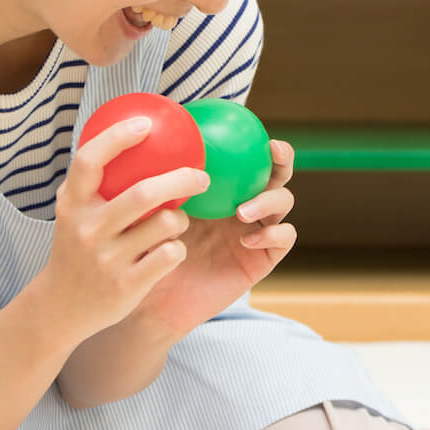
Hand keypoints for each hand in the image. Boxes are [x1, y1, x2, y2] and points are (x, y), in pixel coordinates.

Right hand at [40, 117, 202, 340]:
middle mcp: (88, 229)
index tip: (144, 124)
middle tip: (201, 177)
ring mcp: (107, 259)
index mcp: (72, 204)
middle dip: (181, 180)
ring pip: (165, 224)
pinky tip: (170, 250)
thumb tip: (132, 136)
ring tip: (177, 222)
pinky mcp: (127, 285)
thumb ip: (94, 183)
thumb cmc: (76, 248)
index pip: (89, 161)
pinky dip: (178, 248)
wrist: (60, 306)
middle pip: (143, 193)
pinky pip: (171, 254)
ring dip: (180, 219)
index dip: (117, 138)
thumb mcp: (74, 213)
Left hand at [135, 138, 298, 335]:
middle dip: (282, 159)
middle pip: (276, 174)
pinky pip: (283, 239)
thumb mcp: (148, 210)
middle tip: (273, 151)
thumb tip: (149, 135)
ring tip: (242, 211)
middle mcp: (243, 206)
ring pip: (284, 202)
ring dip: (269, 200)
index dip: (254, 140)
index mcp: (221, 190)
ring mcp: (257, 230)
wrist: (154, 301)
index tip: (254, 129)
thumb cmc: (146, 253)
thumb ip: (157, 180)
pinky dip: (271, 234)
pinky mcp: (263, 258)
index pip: (246, 158)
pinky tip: (246, 238)